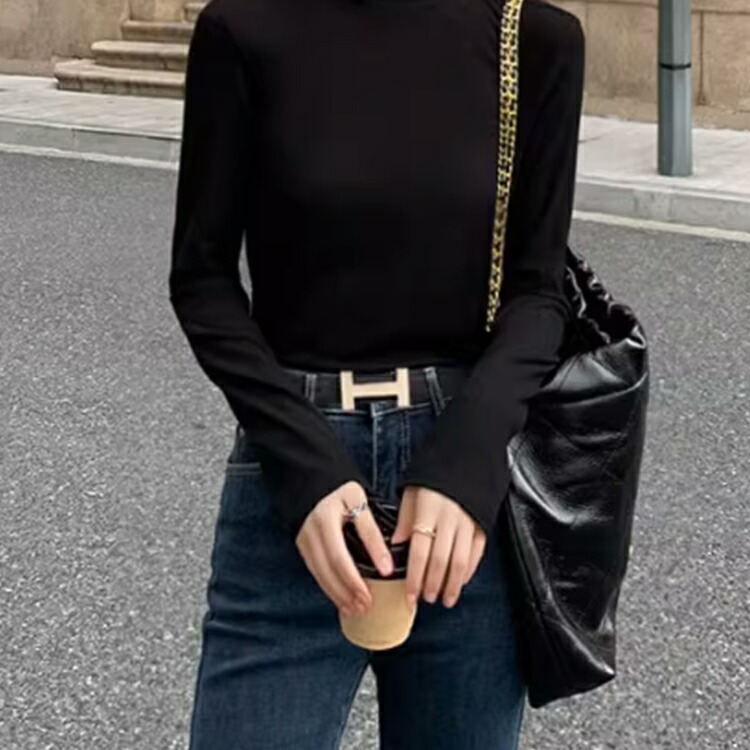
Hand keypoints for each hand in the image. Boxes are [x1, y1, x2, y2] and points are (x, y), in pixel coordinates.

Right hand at [295, 481, 394, 616]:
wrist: (310, 477)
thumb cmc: (339, 489)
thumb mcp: (358, 501)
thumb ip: (371, 531)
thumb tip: (386, 565)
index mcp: (325, 520)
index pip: (341, 556)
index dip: (357, 576)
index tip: (374, 589)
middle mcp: (311, 533)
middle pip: (328, 570)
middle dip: (347, 591)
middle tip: (366, 606)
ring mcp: (303, 540)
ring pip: (319, 574)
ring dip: (337, 594)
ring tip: (355, 609)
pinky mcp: (302, 545)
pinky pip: (315, 571)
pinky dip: (328, 586)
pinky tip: (340, 597)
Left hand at [391, 485, 486, 608]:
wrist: (466, 458)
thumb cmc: (434, 477)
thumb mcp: (411, 492)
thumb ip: (404, 520)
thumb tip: (395, 545)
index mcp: (429, 510)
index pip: (420, 551)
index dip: (414, 578)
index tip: (410, 595)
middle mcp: (450, 519)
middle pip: (441, 561)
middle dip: (432, 585)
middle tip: (425, 599)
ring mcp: (469, 523)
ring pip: (461, 562)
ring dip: (452, 585)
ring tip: (445, 599)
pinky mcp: (483, 525)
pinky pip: (477, 554)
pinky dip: (469, 572)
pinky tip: (461, 582)